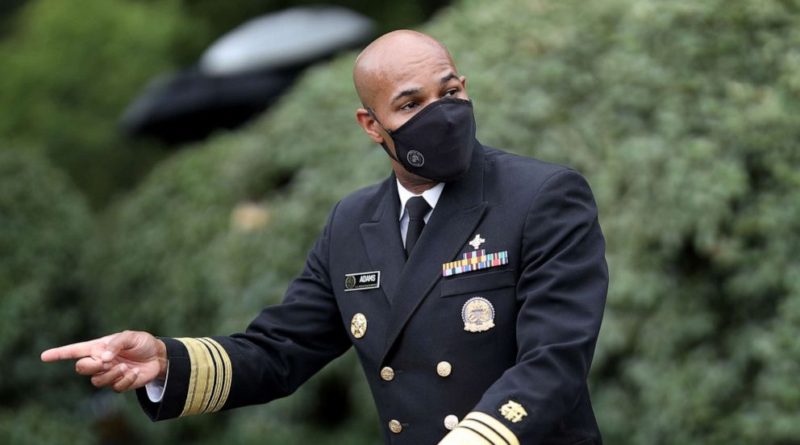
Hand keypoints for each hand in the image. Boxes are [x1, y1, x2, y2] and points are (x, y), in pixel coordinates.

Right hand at [41, 330, 167, 391]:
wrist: (158, 357)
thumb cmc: (142, 343)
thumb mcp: (130, 336)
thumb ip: (115, 344)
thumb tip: (102, 359)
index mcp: (98, 347)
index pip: (74, 351)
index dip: (58, 354)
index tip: (44, 356)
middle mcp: (99, 361)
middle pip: (81, 369)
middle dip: (90, 366)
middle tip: (106, 362)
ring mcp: (108, 374)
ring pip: (96, 381)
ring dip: (111, 374)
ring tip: (125, 366)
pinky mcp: (119, 384)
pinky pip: (115, 388)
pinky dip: (125, 380)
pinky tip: (135, 373)